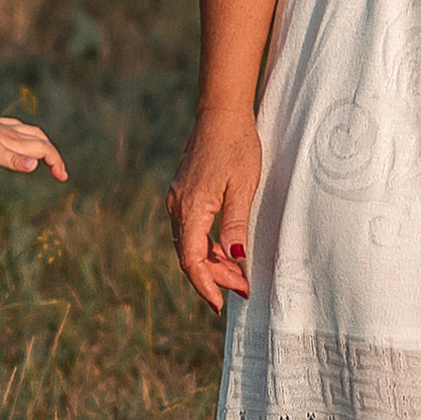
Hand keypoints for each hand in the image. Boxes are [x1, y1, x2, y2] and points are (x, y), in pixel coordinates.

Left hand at [0, 110, 67, 180]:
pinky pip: (17, 128)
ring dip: (43, 143)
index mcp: (18, 142)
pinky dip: (26, 134)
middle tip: (58, 172)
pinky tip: (18, 135)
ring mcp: (5, 127)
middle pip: (43, 142)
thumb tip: (36, 165)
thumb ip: (15, 161)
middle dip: (54, 156)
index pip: (46, 151)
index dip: (57, 163)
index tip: (62, 178)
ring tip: (44, 153)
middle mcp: (16, 133)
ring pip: (32, 133)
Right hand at [168, 112, 261, 312]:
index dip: (205, 285)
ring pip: (189, 244)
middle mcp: (177, 207)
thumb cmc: (236, 147)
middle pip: (189, 256)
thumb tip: (235, 260)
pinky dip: (207, 245)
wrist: (221, 115)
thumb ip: (235, 225)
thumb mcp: (243, 187)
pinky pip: (191, 230)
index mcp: (190, 208)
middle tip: (243, 288)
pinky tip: (227, 250)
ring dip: (212, 262)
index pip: (191, 260)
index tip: (220, 304)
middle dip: (214, 277)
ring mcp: (178, 200)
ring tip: (239, 273)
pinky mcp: (184, 194)